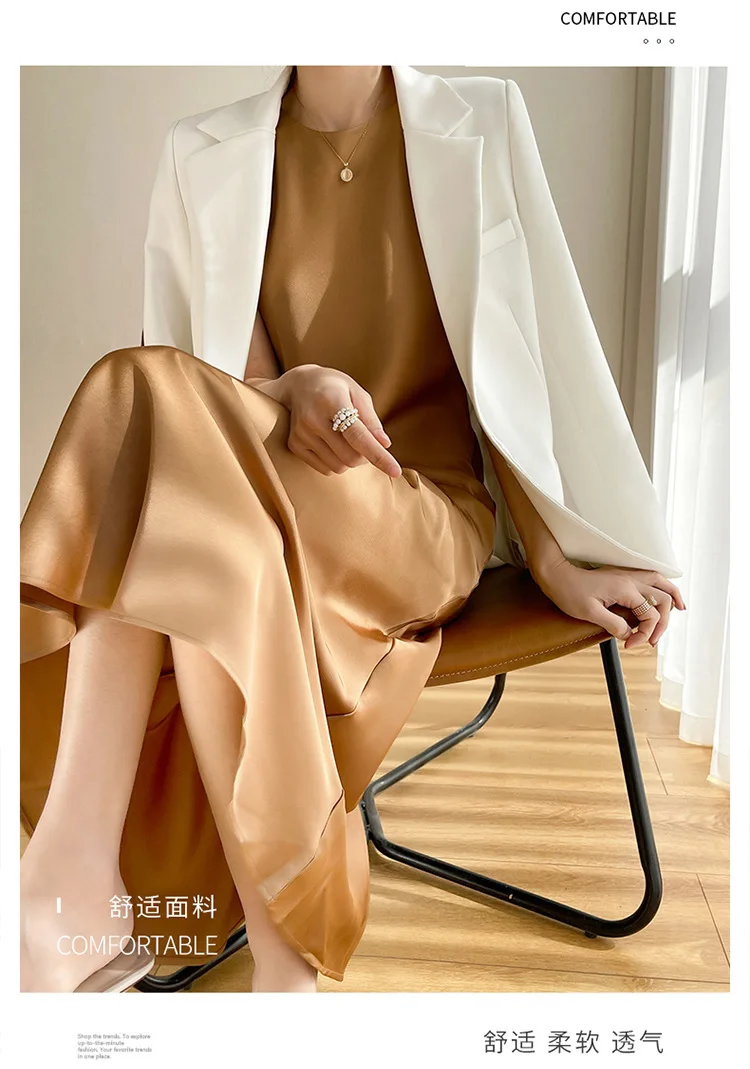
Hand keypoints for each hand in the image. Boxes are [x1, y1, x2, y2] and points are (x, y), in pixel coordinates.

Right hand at [270, 364, 401, 478]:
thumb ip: (371, 419)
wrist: (299, 385)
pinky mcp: (294, 445)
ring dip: (350, 460)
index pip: (358, 436)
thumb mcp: (357, 393)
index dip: (378, 455)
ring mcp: (301, 434)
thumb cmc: (335, 388)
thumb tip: (384, 444)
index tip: (396, 471)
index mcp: (332, 401)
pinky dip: (336, 462)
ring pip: (338, 466)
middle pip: (350, 457)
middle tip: (365, 442)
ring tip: (346, 440)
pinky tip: (332, 444)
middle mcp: (312, 419)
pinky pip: (325, 469)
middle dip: (365, 456)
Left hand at [532, 557, 685, 649]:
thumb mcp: (589, 613)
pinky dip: (663, 586)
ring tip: (680, 610)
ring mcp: (629, 574)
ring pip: (662, 582)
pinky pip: (652, 577)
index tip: (630, 645)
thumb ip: (613, 624)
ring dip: (672, 598)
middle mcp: (631, 579)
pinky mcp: (623, 573)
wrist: (557, 574)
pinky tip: (665, 594)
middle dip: (662, 622)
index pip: (650, 615)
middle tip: (651, 640)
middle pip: (663, 599)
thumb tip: (629, 634)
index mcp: (625, 589)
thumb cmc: (569, 593)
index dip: (645, 634)